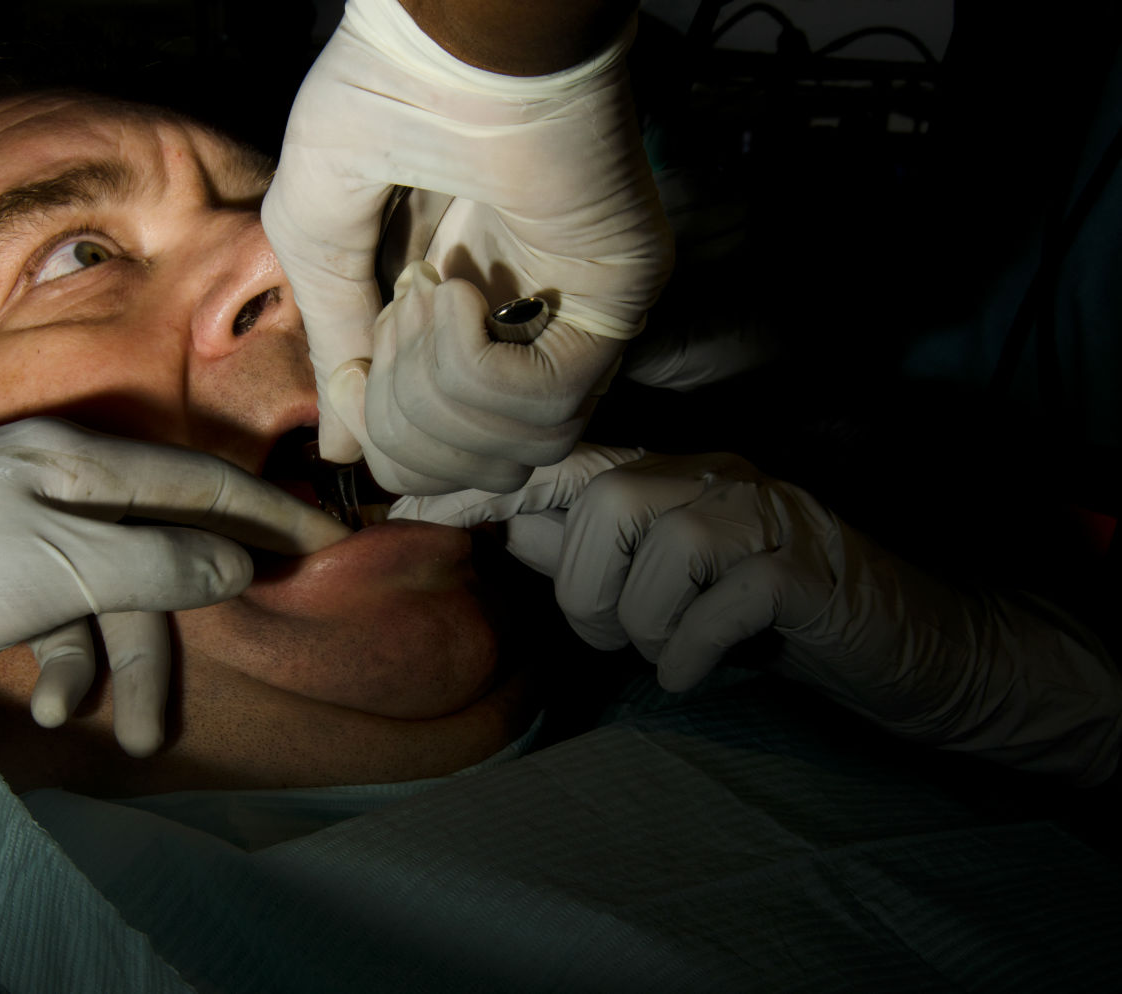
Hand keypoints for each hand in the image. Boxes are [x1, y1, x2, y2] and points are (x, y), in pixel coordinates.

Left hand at [0, 418, 347, 792]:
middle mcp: (55, 481)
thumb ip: (155, 561)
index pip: (199, 482)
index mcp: (78, 459)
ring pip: (103, 592)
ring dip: (111, 664)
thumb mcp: (55, 566)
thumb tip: (239, 560)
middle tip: (180, 717)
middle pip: (153, 552)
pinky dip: (59, 656)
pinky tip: (45, 703)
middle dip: (172, 636)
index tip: (331, 546)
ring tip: (112, 736)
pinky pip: (52, 608)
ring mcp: (17, 525)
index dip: (269, 516)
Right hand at [262, 0, 672, 493]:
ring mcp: (576, 323)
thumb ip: (336, 349)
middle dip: (405, 422)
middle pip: (475, 471)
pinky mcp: (616, 307)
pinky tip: (457, 287)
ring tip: (427, 292)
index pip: (442, 451)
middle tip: (396, 316)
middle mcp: (525, 333)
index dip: (386, 441)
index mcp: (462, 318)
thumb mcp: (321, 242)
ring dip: (436, 390)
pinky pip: (546, 410)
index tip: (360, 374)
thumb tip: (340, 455)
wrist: (448, 36)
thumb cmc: (382, 104)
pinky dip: (476, 368)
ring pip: (516, 454)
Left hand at [395, 445, 1121, 782]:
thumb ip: (593, 552)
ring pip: (648, 547)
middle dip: (588, 593)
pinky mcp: (802, 568)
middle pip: (598, 507)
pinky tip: (706, 668)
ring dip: (642, 625)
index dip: (484, 486)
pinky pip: (712, 603)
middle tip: (628, 635)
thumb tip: (509, 528)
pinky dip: (691, 653)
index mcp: (668, 478)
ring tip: (674, 650)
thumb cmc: (771, 617)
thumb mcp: (669, 584)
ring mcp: (761, 516)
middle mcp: (709, 479)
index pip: (560, 464)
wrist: (911, 646)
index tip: (411, 513)